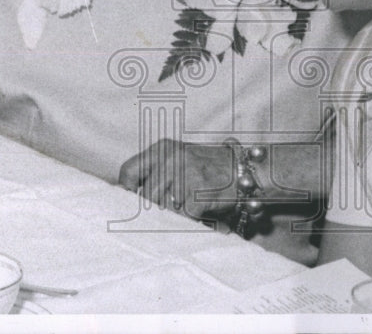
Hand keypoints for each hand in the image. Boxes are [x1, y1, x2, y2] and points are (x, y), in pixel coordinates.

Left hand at [118, 138, 236, 216]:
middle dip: (154, 210)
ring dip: (174, 218)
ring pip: (163, 209)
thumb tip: (130, 198)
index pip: (129, 170)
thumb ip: (156, 173)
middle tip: (168, 215)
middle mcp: (170, 158)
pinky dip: (192, 222)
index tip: (127, 205)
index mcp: (162, 149)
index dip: (125, 191)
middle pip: (145, 196)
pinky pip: (184, 218)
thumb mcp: (180, 159)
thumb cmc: (210, 168)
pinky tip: (201, 216)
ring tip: (189, 213)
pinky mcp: (197, 194)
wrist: (246, 170)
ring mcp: (184, 175)